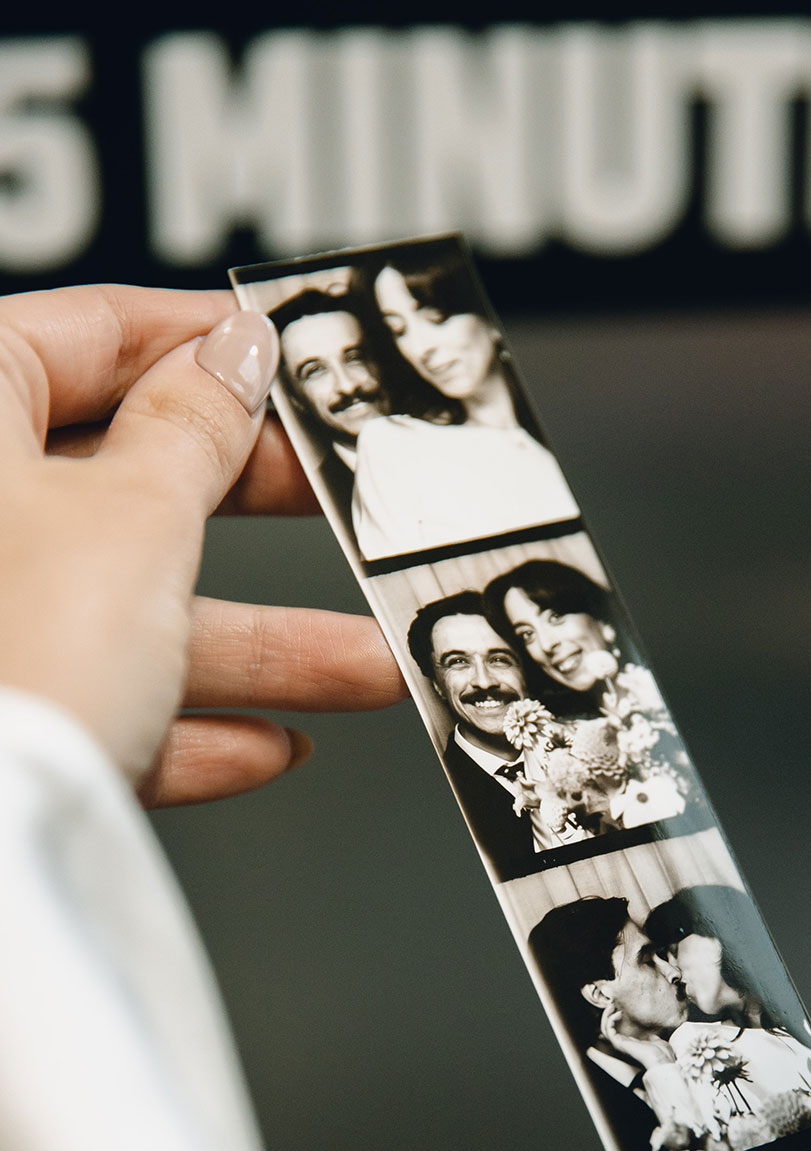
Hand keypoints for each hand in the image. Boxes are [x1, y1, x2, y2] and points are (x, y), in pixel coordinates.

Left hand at [0, 284, 404, 806]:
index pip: (86, 334)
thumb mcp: (136, 517)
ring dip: (257, 646)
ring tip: (365, 668)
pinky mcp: (9, 713)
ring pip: (127, 611)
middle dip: (254, 516)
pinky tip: (266, 744)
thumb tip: (233, 357)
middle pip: (120, 481)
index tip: (285, 367)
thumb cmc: (14, 653)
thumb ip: (195, 429)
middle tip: (341, 505)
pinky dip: (185, 723)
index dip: (200, 348)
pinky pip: (100, 703)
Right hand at [598, 1002, 675, 1068]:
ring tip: (611, 1005)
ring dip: (606, 1015)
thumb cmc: (661, 1053)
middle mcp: (622, 1044)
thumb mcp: (656, 1042)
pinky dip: (610, 1019)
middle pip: (606, 1029)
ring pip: (604, 1029)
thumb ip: (652, 1038)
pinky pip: (608, 1030)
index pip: (615, 1032)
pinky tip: (618, 1013)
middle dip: (607, 1015)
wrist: (661, 1059)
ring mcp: (619, 1044)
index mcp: (630, 1044)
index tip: (618, 1009)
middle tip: (612, 1004)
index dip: (613, 1019)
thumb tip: (652, 1036)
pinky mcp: (619, 1043)